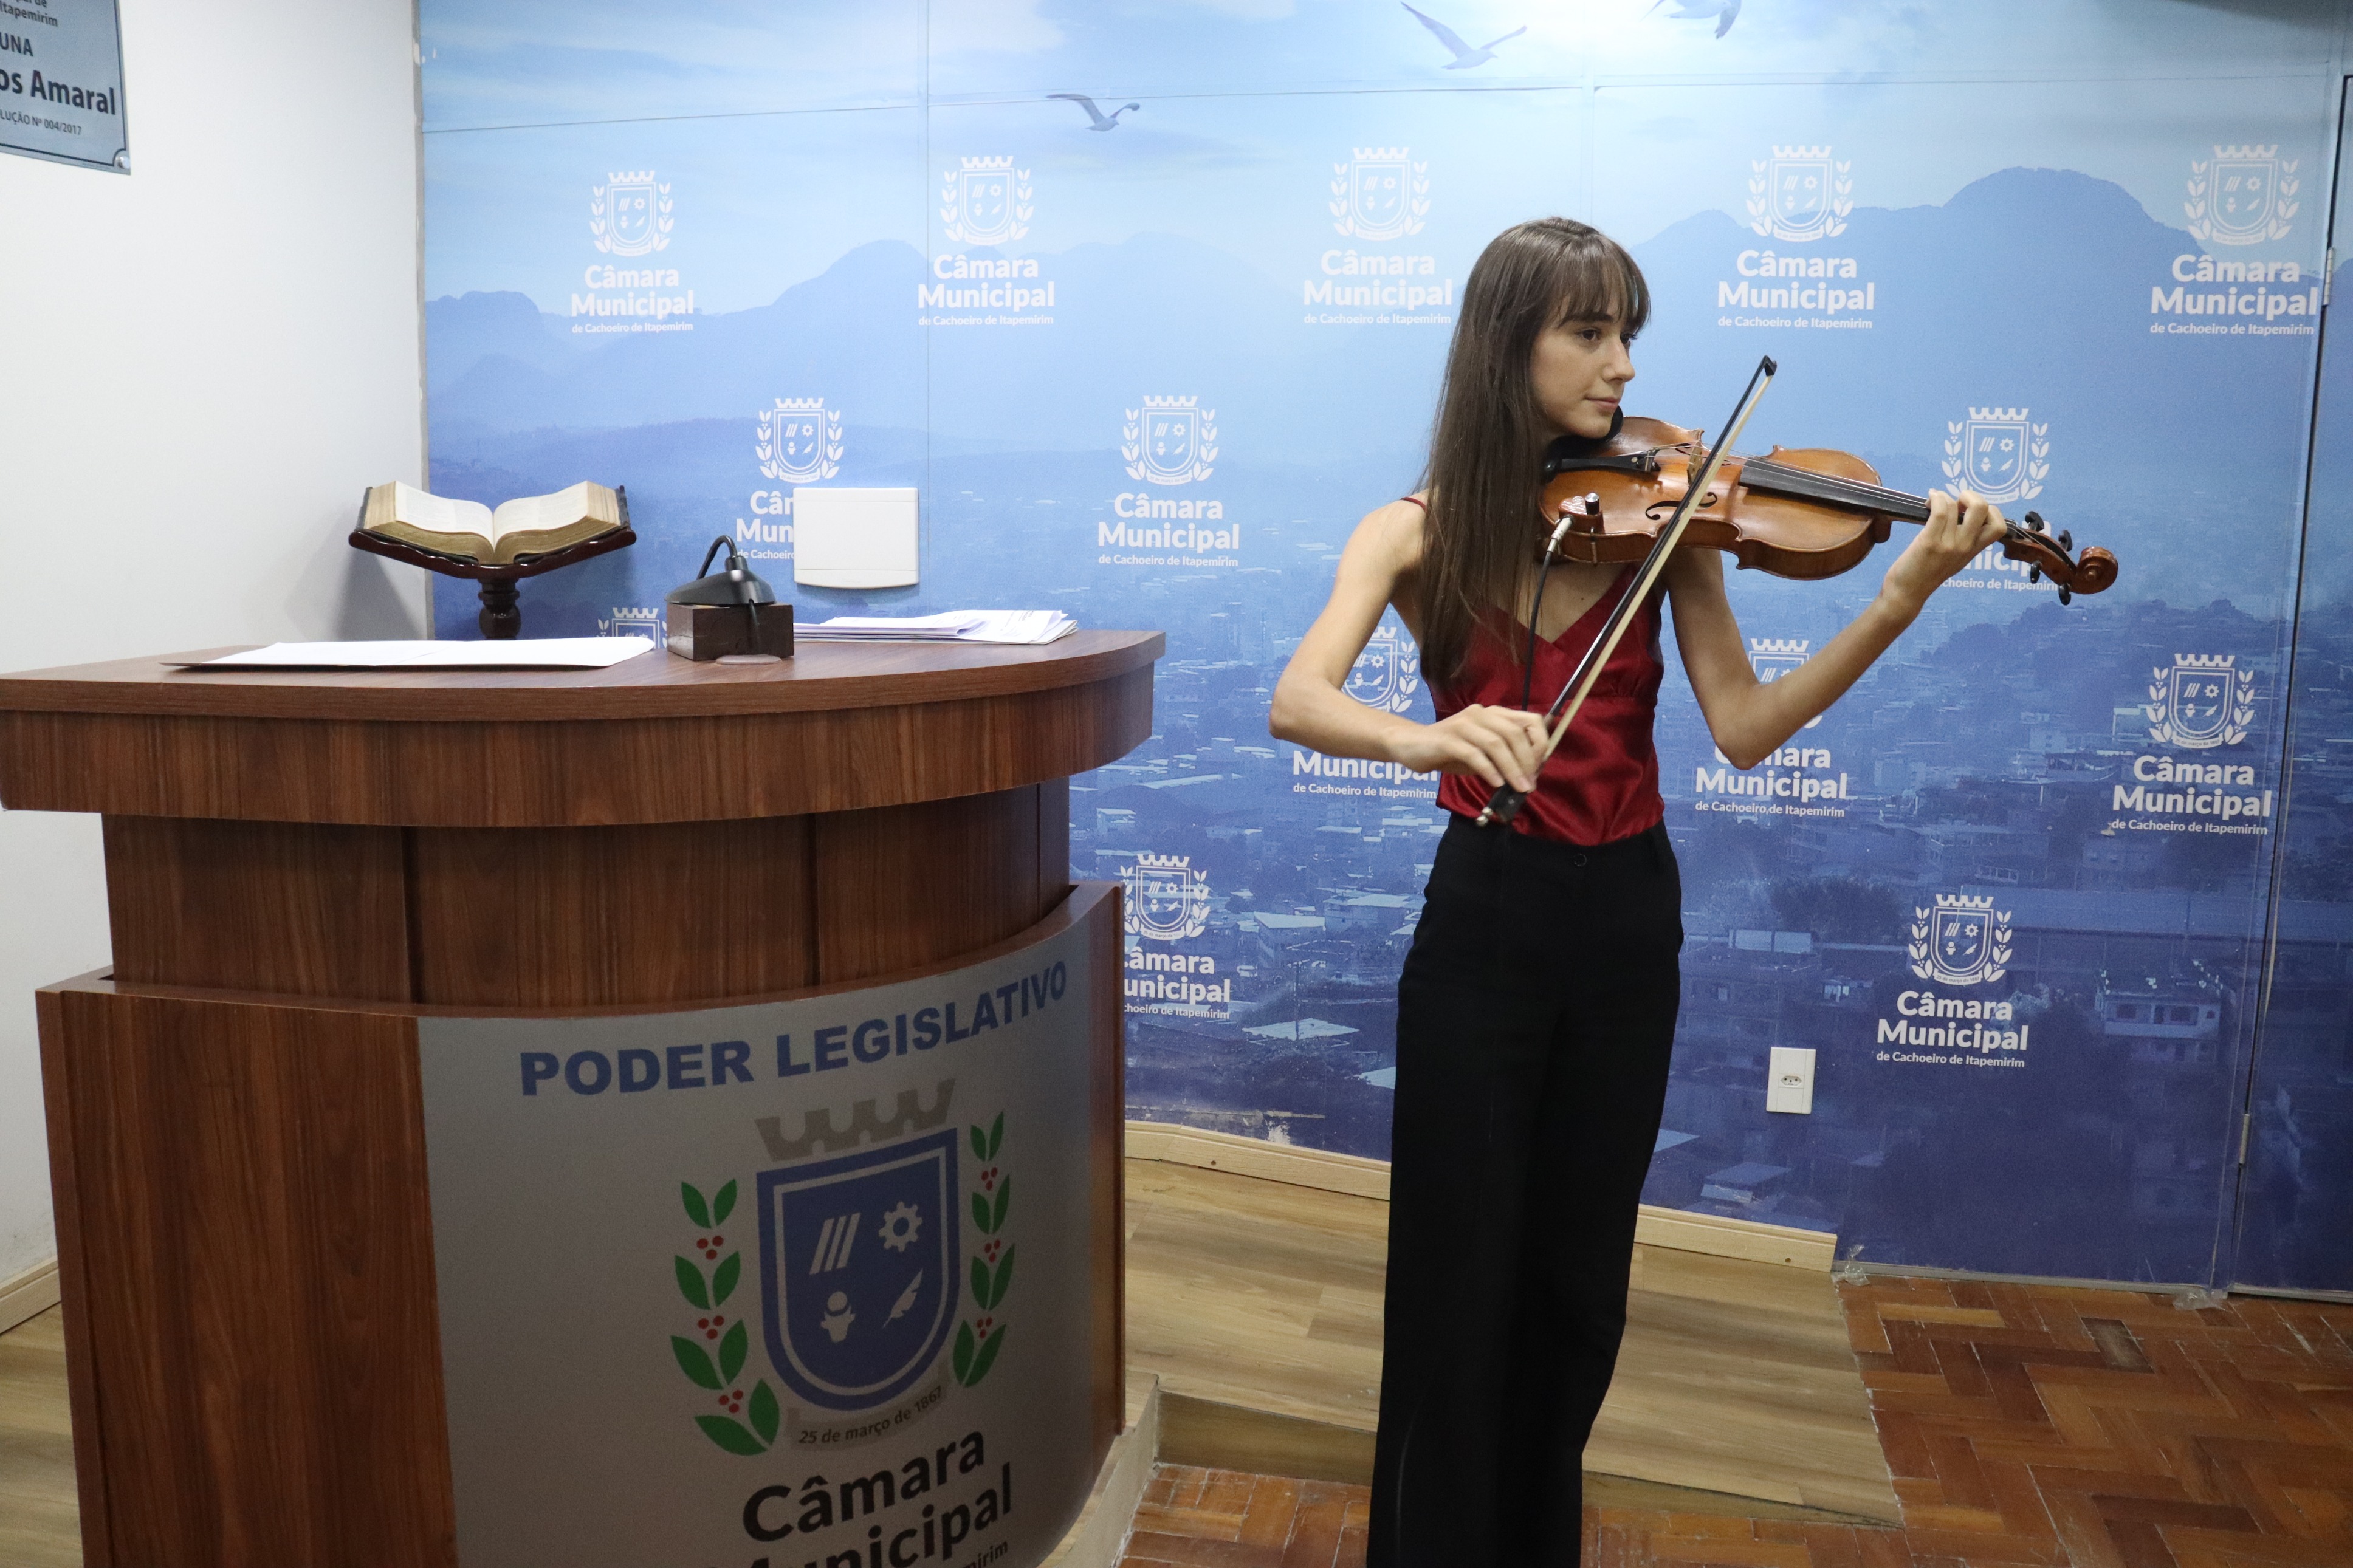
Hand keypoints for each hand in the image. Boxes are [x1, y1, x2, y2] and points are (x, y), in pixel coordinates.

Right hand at [1390, 704, 1548, 792]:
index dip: (1539, 743)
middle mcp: (1480, 714)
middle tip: (1528, 784)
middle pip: (1513, 733)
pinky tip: (1495, 784)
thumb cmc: (1450, 751)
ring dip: (1511, 768)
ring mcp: (1463, 725)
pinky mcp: (1447, 739)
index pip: (1530, 720)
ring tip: (1517, 788)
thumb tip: (1528, 777)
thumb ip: (1504, 756)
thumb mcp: (1482, 751)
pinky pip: (1473, 754)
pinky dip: (1488, 770)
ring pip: (1496, 743)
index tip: (1538, 768)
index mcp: (1493, 714)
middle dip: (1526, 761)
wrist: (1410, 745)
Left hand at [1880, 488, 2008, 614]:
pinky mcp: (1930, 542)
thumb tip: (1961, 512)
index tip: (1971, 512)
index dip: (1990, 511)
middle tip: (1956, 502)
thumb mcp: (1955, 559)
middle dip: (1971, 496)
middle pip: (1983, 508)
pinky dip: (1935, 499)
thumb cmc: (1927, 573)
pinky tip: (1929, 501)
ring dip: (1944, 496)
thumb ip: (1964, 540)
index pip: (2000, 527)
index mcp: (1974, 550)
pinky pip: (1939, 511)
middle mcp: (1966, 546)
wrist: (1907, 593)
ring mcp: (1949, 544)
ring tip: (1934, 501)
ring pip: (1955, 506)